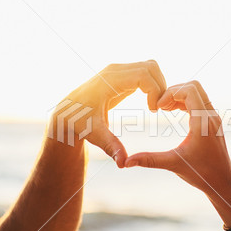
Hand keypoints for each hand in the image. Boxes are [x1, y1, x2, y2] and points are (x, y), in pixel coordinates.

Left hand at [48, 60, 165, 167]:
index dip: (155, 91)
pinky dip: (153, 84)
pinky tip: (150, 103)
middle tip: (158, 109)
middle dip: (161, 87)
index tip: (153, 111)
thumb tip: (123, 164)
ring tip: (155, 106)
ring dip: (159, 84)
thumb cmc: (81, 123)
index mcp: (109, 81)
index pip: (143, 75)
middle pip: (150, 67)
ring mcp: (118, 70)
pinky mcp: (122, 74)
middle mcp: (115, 71)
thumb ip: (111, 147)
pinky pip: (145, 72)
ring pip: (150, 67)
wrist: (69, 112)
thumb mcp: (96, 135)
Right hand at [124, 81, 230, 225]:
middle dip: (174, 91)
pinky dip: (186, 102)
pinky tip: (174, 112)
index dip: (170, 93)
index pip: (189, 90)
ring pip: (198, 93)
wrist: (223, 183)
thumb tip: (126, 162)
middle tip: (160, 106)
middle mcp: (211, 116)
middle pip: (194, 86)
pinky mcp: (213, 122)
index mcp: (203, 122)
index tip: (158, 107)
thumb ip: (149, 160)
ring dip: (180, 96)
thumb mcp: (173, 164)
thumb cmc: (201, 174)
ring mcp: (214, 118)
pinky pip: (200, 102)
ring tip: (164, 108)